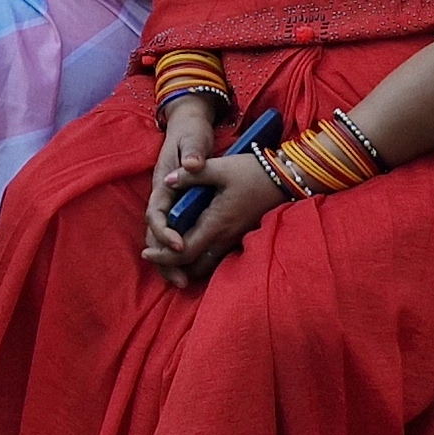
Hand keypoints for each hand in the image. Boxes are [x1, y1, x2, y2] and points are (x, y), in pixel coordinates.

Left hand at [138, 139, 284, 287]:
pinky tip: (192, 247)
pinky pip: (217, 257)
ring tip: (169, 256)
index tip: (146, 253)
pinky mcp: (241, 236)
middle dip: (172, 266)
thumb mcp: (221, 168)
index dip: (163, 255)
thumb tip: (167, 181)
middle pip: (194, 266)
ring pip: (207, 264)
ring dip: (187, 265)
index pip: (184, 252)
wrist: (287, 179)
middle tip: (155, 256)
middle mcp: (225, 237)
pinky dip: (201, 258)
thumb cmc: (253, 172)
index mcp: (216, 223)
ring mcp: (235, 239)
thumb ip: (191, 175)